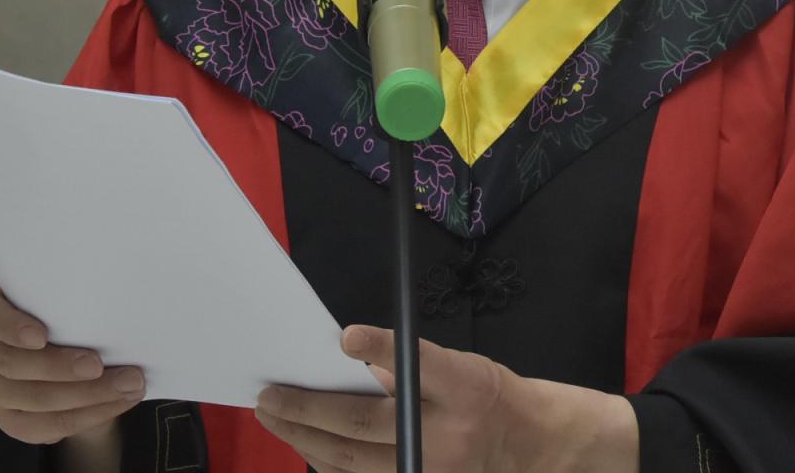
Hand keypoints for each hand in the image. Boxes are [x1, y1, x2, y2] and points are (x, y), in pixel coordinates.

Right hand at [0, 279, 145, 444]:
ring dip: (87, 396)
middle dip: (61, 368)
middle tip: (100, 365)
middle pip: (14, 365)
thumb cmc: (64, 306)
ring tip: (128, 385)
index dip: (12, 327)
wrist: (65, 344)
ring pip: (33, 400)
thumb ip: (72, 291)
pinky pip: (42, 427)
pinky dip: (85, 417)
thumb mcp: (63, 290)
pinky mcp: (10, 417)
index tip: (41, 336)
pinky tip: (116, 403)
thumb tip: (115, 293)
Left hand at [254, 325, 636, 472]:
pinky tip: (304, 442)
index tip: (344, 336)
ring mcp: (426, 468)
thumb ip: (410, 365)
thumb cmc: (486, 393)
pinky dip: (324, 460)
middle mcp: (443, 434)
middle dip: (307, 410)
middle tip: (269, 395)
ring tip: (274, 415)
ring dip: (303, 437)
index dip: (381, 350)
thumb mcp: (460, 366)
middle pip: (363, 425)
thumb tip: (347, 361)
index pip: (417, 365)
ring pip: (348, 459)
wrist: (525, 444)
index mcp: (462, 387)